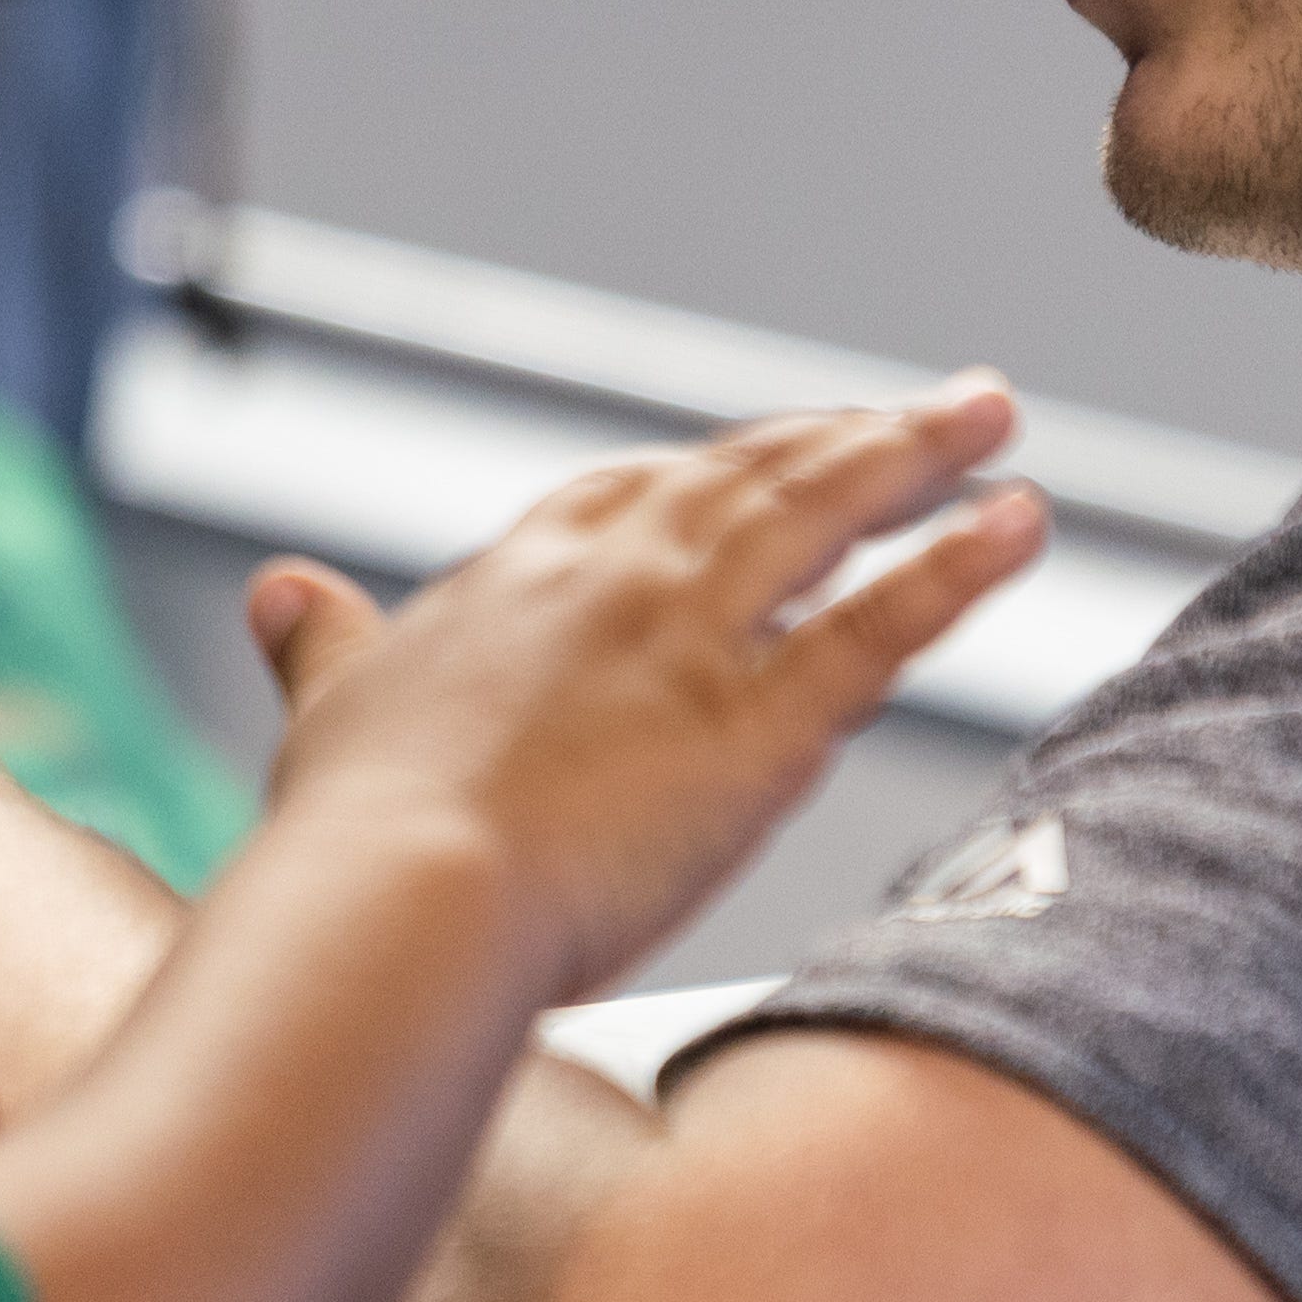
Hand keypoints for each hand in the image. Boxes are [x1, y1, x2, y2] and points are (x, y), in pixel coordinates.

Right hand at [250, 390, 1040, 1004]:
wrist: (400, 900)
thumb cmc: (356, 836)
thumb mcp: (330, 710)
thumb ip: (324, 644)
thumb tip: (283, 589)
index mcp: (519, 573)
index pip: (638, 490)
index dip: (717, 467)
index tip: (777, 446)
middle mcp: (616, 575)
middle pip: (751, 477)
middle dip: (843, 435)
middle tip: (929, 402)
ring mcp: (694, 638)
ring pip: (826, 514)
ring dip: (918, 452)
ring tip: (991, 410)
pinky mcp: (763, 723)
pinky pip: (885, 623)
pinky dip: (961, 564)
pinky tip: (1018, 520)